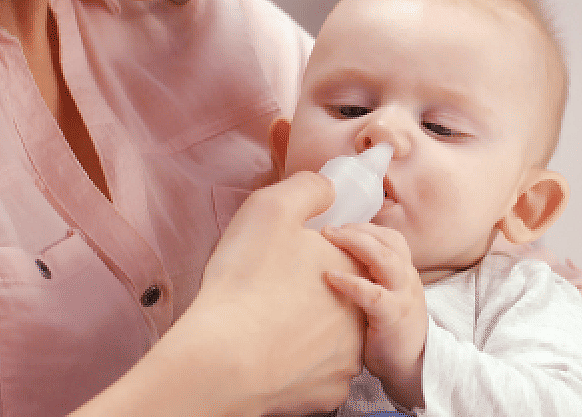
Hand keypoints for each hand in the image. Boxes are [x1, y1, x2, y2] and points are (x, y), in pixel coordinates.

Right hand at [196, 171, 363, 414]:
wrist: (220, 357)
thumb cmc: (246, 280)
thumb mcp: (272, 208)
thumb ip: (308, 188)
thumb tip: (328, 189)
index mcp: (353, 269)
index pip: (342, 253)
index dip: (309, 253)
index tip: (283, 261)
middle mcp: (361, 314)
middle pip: (337, 295)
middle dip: (311, 293)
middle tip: (271, 292)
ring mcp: (348, 359)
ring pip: (329, 337)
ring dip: (306, 331)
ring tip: (267, 324)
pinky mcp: (329, 393)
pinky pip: (316, 373)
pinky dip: (297, 365)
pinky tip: (271, 354)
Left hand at [323, 223, 426, 409]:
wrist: (412, 368)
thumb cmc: (388, 331)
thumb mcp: (382, 296)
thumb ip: (366, 277)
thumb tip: (328, 259)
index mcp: (404, 272)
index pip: (389, 237)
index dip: (363, 227)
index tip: (337, 226)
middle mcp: (406, 279)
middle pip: (387, 242)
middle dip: (355, 230)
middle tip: (327, 229)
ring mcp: (402, 297)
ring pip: (385, 259)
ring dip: (356, 244)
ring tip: (329, 239)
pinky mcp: (393, 318)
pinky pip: (374, 294)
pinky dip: (352, 282)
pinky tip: (330, 277)